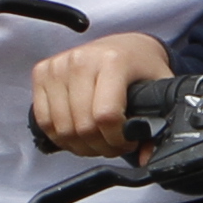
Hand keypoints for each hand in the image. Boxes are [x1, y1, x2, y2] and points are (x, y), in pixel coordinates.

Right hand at [31, 31, 174, 156]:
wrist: (123, 45)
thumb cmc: (140, 67)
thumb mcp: (160, 88)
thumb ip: (160, 122)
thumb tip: (146, 158)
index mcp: (112, 61)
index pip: (105, 116)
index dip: (117, 139)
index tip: (128, 141)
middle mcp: (81, 60)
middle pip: (83, 126)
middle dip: (101, 146)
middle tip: (114, 144)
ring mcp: (58, 65)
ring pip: (62, 128)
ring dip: (81, 145)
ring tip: (97, 140)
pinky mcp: (42, 72)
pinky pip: (44, 120)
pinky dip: (60, 137)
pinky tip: (78, 135)